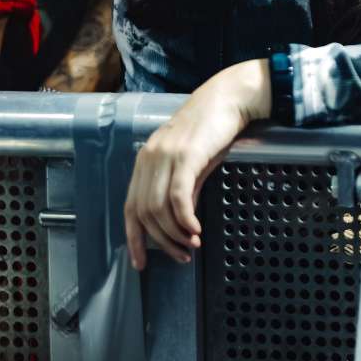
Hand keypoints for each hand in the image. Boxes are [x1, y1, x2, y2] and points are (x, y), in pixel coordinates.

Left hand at [123, 58, 270, 268]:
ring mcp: (166, 155)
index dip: (134, 238)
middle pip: (144, 213)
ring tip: (192, 246)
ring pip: (159, 209)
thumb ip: (182, 191)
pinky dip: (185, 220)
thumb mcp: (192, 163)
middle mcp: (150, 157)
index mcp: (145, 159)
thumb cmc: (212, 129)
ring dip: (176, 235)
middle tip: (181, 256)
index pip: (130, 207)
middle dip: (162, 242)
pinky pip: (178, 198)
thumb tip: (180, 224)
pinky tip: (196, 230)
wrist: (230, 98)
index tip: (142, 263)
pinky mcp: (186, 155)